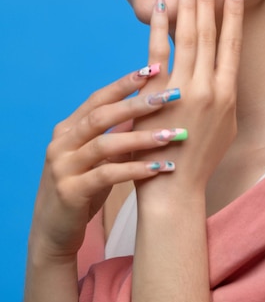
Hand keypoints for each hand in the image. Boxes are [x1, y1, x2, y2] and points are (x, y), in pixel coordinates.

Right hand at [29, 69, 181, 259]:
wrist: (53, 232)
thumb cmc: (81, 188)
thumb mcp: (96, 157)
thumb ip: (114, 133)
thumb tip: (148, 106)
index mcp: (68, 129)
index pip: (98, 98)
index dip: (125, 83)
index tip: (155, 69)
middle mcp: (61, 143)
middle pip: (102, 115)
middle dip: (139, 103)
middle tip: (171, 96)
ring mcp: (62, 167)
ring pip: (105, 144)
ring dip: (142, 138)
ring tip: (174, 135)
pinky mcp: (69, 192)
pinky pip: (106, 175)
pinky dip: (134, 169)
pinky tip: (159, 168)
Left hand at [132, 0, 243, 197]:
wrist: (175, 188)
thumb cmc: (200, 157)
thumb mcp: (225, 125)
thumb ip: (225, 94)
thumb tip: (223, 68)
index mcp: (228, 93)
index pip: (232, 41)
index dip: (235, 8)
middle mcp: (210, 87)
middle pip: (211, 30)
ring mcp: (184, 90)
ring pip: (189, 35)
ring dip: (190, 1)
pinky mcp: (157, 94)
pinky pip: (158, 50)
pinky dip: (161, 23)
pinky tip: (164, 0)